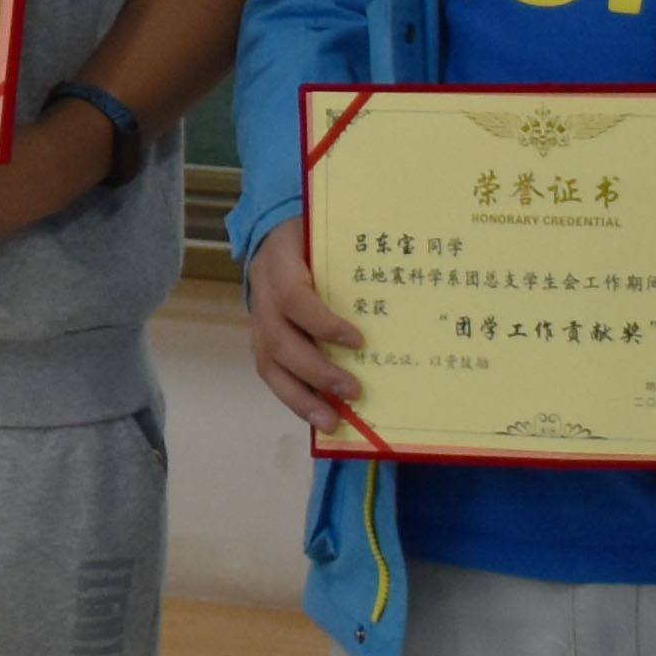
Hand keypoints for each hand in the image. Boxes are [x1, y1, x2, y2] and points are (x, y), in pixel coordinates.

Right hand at [241, 220, 368, 436]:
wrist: (274, 234)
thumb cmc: (312, 236)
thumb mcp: (328, 234)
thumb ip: (350, 257)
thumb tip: (397, 280)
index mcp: (279, 263)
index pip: (293, 297)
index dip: (321, 323)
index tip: (358, 340)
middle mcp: (262, 295)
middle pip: (279, 341)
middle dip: (316, 371)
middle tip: (353, 391)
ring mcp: (258, 320)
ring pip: (269, 364)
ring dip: (300, 397)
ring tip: (330, 422)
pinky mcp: (260, 339)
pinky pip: (272, 373)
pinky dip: (296, 397)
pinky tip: (320, 414)